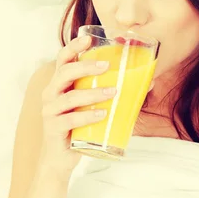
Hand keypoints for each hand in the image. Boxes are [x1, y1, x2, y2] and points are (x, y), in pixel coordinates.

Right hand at [39, 35, 116, 176]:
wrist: (62, 158)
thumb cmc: (79, 127)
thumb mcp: (92, 106)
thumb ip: (112, 92)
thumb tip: (149, 82)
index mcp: (60, 84)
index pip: (63, 59)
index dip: (73, 47)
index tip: (88, 39)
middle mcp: (51, 94)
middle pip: (65, 73)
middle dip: (85, 67)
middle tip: (107, 67)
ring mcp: (50, 111)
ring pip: (69, 97)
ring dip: (92, 93)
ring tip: (112, 92)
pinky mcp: (53, 129)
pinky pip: (69, 120)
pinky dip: (87, 116)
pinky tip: (102, 114)